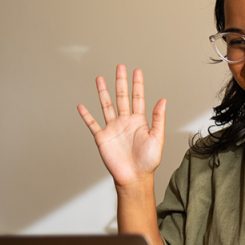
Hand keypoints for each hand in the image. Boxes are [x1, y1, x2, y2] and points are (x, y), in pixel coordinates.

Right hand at [78, 64, 165, 186]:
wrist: (134, 177)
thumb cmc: (148, 161)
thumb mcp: (157, 137)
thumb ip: (158, 118)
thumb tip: (163, 100)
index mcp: (139, 121)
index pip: (138, 98)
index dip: (137, 84)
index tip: (136, 71)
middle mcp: (125, 122)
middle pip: (121, 97)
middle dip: (120, 82)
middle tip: (120, 67)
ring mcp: (113, 129)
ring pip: (106, 106)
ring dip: (103, 92)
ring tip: (99, 78)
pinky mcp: (102, 138)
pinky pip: (92, 124)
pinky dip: (86, 115)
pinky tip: (81, 106)